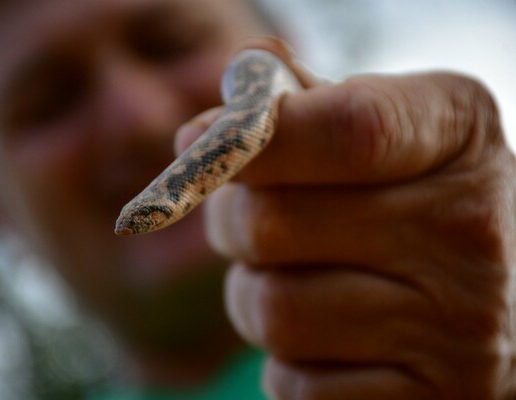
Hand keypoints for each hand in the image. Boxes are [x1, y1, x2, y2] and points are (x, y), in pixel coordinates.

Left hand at [184, 39, 515, 398]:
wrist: (507, 294)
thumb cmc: (417, 203)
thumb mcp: (391, 137)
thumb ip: (307, 115)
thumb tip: (203, 133)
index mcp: (458, 137)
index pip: (347, 128)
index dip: (253, 138)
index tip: (194, 142)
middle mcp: (470, 230)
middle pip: (274, 223)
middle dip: (231, 223)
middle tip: (245, 222)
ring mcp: (459, 327)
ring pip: (272, 312)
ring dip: (253, 296)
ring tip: (290, 282)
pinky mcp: (432, 398)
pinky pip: (295, 385)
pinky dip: (288, 362)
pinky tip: (326, 338)